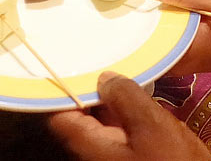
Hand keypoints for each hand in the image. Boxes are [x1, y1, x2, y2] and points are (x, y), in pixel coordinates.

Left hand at [47, 72, 210, 160]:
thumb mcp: (151, 125)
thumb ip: (125, 97)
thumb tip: (105, 78)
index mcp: (88, 146)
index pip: (59, 114)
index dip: (63, 87)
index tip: (76, 62)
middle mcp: (93, 155)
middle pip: (79, 118)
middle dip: (89, 89)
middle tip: (103, 60)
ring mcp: (112, 158)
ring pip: (100, 125)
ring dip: (109, 101)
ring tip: (122, 73)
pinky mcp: (131, 159)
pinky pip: (119, 134)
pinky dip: (124, 115)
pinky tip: (139, 99)